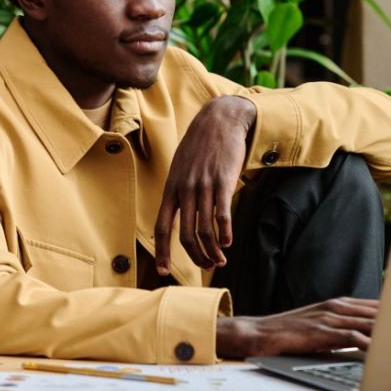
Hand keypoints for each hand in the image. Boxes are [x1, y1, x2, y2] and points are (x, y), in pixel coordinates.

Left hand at [154, 95, 256, 274]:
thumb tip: (180, 213)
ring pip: (205, 229)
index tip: (164, 271)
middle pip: (186, 234)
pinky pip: (222, 215)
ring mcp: (203, 186)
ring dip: (212, 250)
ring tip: (220, 259)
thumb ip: (179, 190)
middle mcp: (184, 189)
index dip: (163, 251)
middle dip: (195, 256)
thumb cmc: (201, 145)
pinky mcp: (223, 181)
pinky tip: (228, 242)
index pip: (162, 227)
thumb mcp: (181, 166)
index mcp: (171, 188)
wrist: (219, 119)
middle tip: (207, 266)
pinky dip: (225, 233)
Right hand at [215, 298, 379, 357]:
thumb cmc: (290, 333)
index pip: (376, 306)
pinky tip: (380, 349)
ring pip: (368, 323)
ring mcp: (329, 317)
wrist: (259, 333)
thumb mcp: (321, 328)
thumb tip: (367, 340)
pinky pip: (351, 337)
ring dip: (389, 331)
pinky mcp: (321, 331)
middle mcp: (337, 307)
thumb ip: (344, 329)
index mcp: (339, 304)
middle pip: (377, 312)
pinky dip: (368, 343)